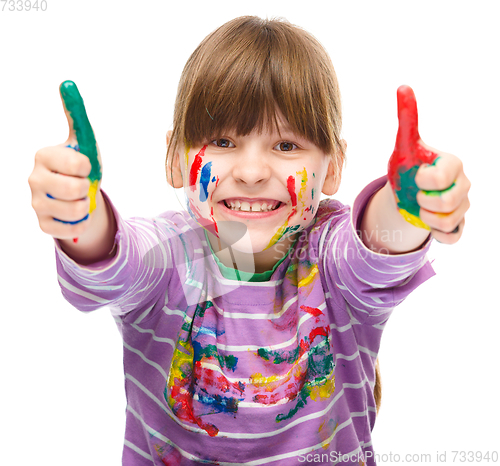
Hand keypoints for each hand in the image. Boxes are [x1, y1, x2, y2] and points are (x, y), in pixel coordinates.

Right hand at [29, 81, 102, 239]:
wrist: (80, 194)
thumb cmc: (81, 165)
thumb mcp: (83, 141)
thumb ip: (76, 114)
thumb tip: (67, 82)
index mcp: (43, 155)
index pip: (78, 164)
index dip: (89, 168)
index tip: (84, 166)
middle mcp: (34, 179)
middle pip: (76, 190)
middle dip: (88, 188)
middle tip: (83, 184)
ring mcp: (36, 203)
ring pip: (76, 211)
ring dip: (87, 206)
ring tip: (81, 199)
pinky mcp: (44, 224)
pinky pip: (71, 229)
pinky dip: (81, 223)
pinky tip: (76, 214)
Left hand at [388, 85, 469, 243]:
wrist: (405, 195)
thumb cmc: (406, 168)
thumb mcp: (404, 145)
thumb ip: (407, 119)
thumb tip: (402, 86)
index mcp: (453, 164)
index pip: (445, 175)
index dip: (425, 180)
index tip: (416, 177)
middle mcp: (463, 184)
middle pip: (448, 201)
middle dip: (423, 200)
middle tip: (416, 194)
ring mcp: (463, 205)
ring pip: (448, 220)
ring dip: (426, 217)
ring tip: (419, 208)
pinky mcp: (458, 224)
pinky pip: (454, 236)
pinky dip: (439, 234)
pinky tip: (428, 225)